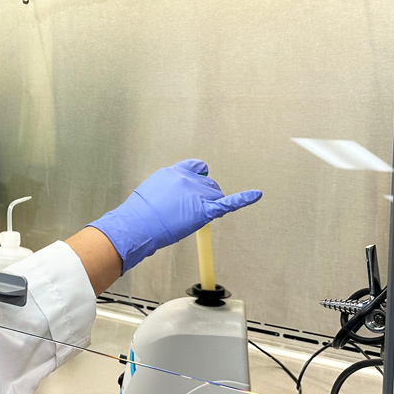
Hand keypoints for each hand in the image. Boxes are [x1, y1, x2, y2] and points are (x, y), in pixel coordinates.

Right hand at [86, 159, 261, 271]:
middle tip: (191, 211)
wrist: (137, 225)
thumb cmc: (141, 213)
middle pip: (209, 184)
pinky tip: (256, 195)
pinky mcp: (204, 209)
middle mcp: (188, 178)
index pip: (197, 168)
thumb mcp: (153, 190)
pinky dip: (244, 199)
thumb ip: (170, 188)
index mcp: (175, 171)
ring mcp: (197, 193)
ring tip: (194, 217)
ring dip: (211, 205)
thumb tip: (178, 196)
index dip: (199, 179)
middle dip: (206, 196)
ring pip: (217, 195)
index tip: (197, 185)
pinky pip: (228, 203)